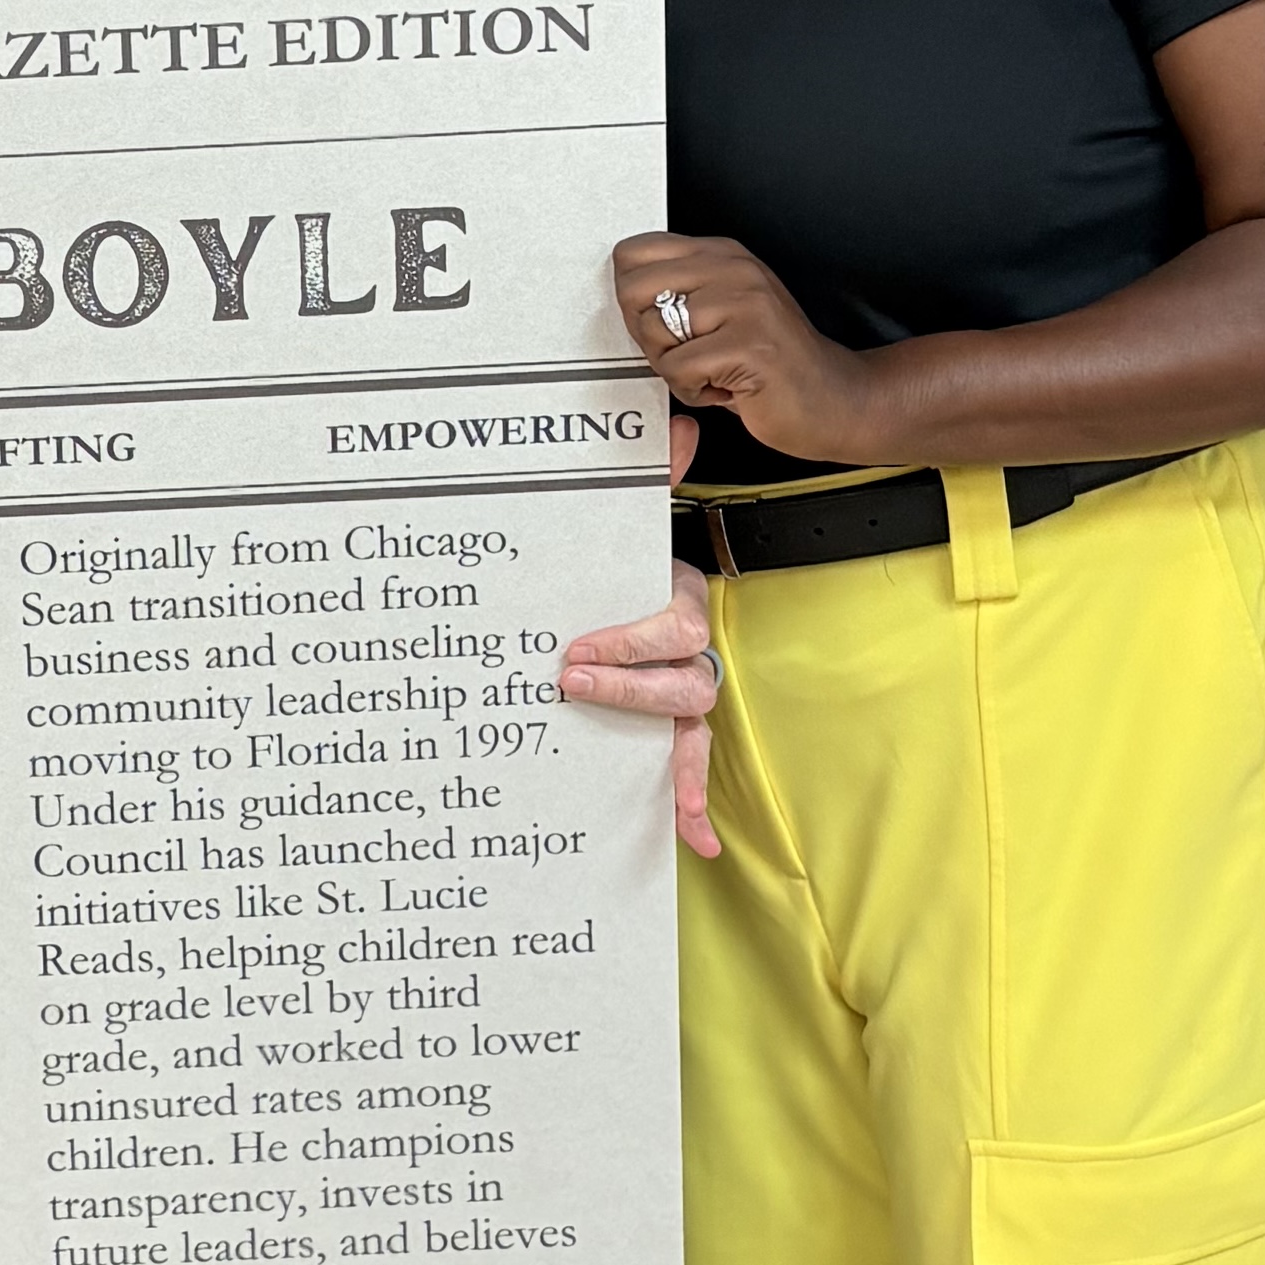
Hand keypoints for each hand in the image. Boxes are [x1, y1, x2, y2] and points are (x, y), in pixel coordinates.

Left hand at [552, 411, 720, 854]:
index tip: (579, 650)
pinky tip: (695, 840)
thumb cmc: (614, 559)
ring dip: (669, 753)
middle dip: (631, 687)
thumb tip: (676, 424)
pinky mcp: (669, 727)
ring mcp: (683, 690)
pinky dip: (692, 803)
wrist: (615, 584)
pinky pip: (690, 763)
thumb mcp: (622, 518)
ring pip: (690, 722)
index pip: (674, 625)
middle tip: (569, 683)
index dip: (633, 642)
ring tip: (626, 763)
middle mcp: (690, 648)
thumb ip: (649, 474)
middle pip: (687, 679)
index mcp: (677, 599)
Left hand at [615, 231, 879, 464]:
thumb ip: (679, 290)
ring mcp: (745, 304)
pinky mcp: (748, 345)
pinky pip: (679, 369)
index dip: (633, 297)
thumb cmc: (771, 363)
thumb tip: (622, 293)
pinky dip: (693, 392)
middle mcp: (734, 269)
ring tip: (712, 371)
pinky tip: (725, 389)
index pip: (635, 251)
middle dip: (646, 333)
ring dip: (674, 368)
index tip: (662, 322)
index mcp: (721, 254)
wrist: (834, 398)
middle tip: (684, 353)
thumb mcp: (723, 310)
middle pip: (633, 288)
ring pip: (655, 332)